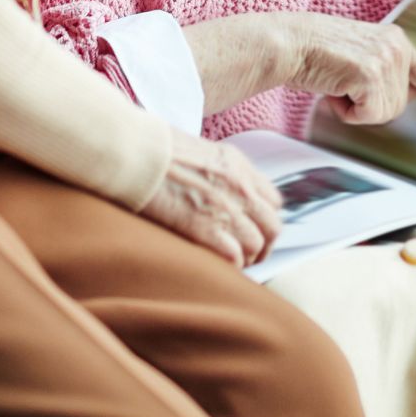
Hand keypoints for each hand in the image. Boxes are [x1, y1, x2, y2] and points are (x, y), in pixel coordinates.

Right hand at [141, 125, 282, 267]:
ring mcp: (225, 208)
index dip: (266, 219)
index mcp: (239, 166)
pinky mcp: (205, 228)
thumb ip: (222, 173)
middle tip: (251, 255)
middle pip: (272, 226)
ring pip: (256, 245)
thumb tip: (223, 193)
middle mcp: (240, 187)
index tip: (256, 229)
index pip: (274, 200)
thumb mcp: (204, 152)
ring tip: (233, 263)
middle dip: (264, 245)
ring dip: (247, 258)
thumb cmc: (161, 151)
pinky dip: (230, 265)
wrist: (141, 154)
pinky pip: (234, 256)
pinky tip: (219, 264)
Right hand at [293, 13, 415, 125]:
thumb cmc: (317, 55)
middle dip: (369, 106)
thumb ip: (384, 74)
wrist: (291, 42)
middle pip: (398, 107)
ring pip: (383, 113)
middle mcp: (398, 47)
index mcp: (398, 42)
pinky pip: (366, 114)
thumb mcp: (360, 57)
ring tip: (337, 83)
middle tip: (345, 84)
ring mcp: (387, 59)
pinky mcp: (371, 72)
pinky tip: (334, 87)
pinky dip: (346, 110)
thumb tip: (400, 100)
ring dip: (356, 108)